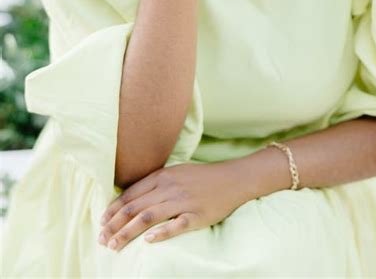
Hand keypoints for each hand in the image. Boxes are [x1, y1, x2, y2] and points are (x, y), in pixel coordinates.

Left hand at [98, 161, 246, 251]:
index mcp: (162, 176)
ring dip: (128, 233)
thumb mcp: (175, 173)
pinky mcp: (196, 215)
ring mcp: (182, 201)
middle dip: (114, 225)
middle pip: (135, 208)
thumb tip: (130, 198)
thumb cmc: (200, 178)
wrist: (231, 179)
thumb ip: (154, 183)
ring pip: (148, 218)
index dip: (113, 210)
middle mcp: (169, 187)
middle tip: (101, 239)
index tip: (101, 223)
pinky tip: (147, 241)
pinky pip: (175, 225)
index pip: (130, 194)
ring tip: (114, 245)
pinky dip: (160, 233)